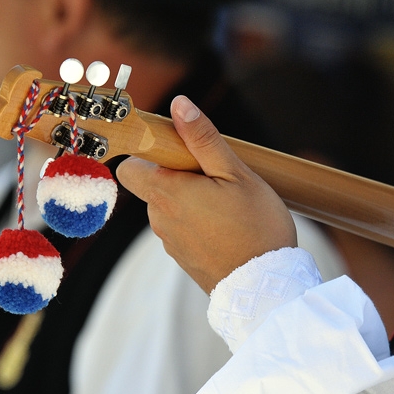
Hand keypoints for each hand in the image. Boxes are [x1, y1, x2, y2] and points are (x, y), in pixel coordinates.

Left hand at [116, 95, 296, 293]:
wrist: (265, 288)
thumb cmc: (255, 226)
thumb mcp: (235, 173)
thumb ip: (203, 138)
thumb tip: (179, 104)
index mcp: (165, 193)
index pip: (129, 167)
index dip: (147, 155)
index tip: (175, 152)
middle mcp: (159, 219)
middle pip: (154, 184)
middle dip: (178, 175)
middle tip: (217, 178)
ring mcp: (170, 242)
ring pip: (170, 207)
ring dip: (190, 200)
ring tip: (228, 205)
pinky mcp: (183, 258)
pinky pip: (182, 229)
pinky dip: (198, 222)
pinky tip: (228, 227)